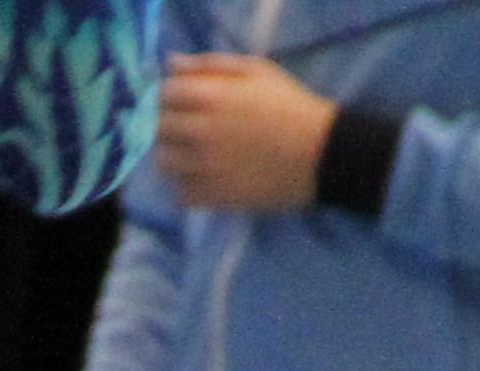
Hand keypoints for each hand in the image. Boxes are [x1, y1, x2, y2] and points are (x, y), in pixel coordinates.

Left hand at [154, 53, 335, 213]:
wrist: (321, 154)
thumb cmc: (290, 107)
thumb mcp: (257, 71)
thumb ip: (210, 65)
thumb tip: (171, 65)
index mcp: (210, 96)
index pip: (163, 95)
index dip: (170, 98)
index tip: (182, 103)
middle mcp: (201, 131)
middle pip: (158, 129)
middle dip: (170, 127)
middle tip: (189, 131)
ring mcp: (207, 167)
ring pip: (164, 164)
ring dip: (175, 158)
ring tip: (194, 157)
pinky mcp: (217, 196)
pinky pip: (181, 195)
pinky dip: (188, 188)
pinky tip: (205, 179)